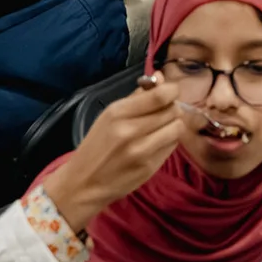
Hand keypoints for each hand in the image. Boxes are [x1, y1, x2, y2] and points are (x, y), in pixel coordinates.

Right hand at [44, 75, 183, 232]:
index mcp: (118, 113)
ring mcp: (142, 151)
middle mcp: (131, 131)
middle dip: (172, 108)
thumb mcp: (109, 115)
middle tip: (163, 112)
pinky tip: (156, 143)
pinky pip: (173, 146)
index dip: (171, 91)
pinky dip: (169, 141)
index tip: (169, 93)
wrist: (84, 183)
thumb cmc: (96, 145)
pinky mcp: (151, 167)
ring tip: (161, 128)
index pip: (161, 96)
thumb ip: (138, 96)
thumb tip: (162, 77)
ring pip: (177, 127)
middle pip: (173, 110)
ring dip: (173, 125)